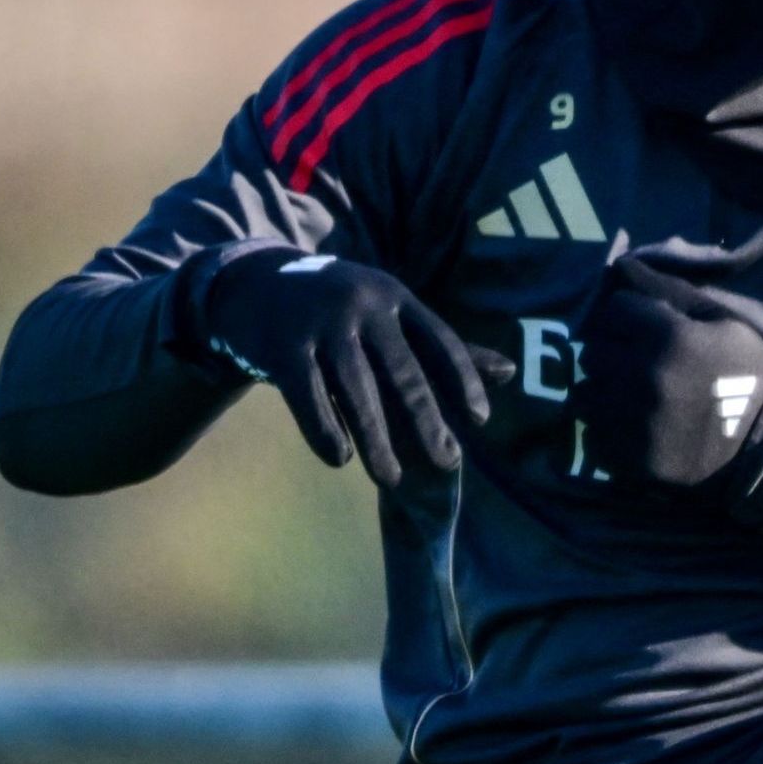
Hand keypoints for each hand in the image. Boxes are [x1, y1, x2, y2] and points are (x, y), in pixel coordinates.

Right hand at [192, 252, 493, 485]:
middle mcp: (362, 305)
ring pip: (356, 390)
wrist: (254, 286)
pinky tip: (340, 459)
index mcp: (395, 297)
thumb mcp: (389, 315)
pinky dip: (325, 431)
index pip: (439, 340)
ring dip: (376, 439)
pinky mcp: (282, 346)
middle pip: (402, 371)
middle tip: (446, 463)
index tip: (479, 420)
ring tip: (391, 477)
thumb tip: (508, 372)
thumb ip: (443, 345)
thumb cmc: (337, 312)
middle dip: (426, 422)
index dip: (463, 379)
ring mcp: (321, 324)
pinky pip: (308, 396)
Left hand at [570, 254, 762, 494]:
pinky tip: (630, 426)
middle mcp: (643, 376)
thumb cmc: (745, 372)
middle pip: (593, 350)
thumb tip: (622, 265)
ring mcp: (632, 421)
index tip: (644, 328)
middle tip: (635, 363)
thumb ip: (670, 290)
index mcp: (669, 337)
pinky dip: (604, 429)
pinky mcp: (627, 458)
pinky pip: (591, 434)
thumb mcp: (721, 320)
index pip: (614, 308)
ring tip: (628, 397)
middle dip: (612, 351)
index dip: (628, 315)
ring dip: (601, 391)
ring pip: (584, 393)